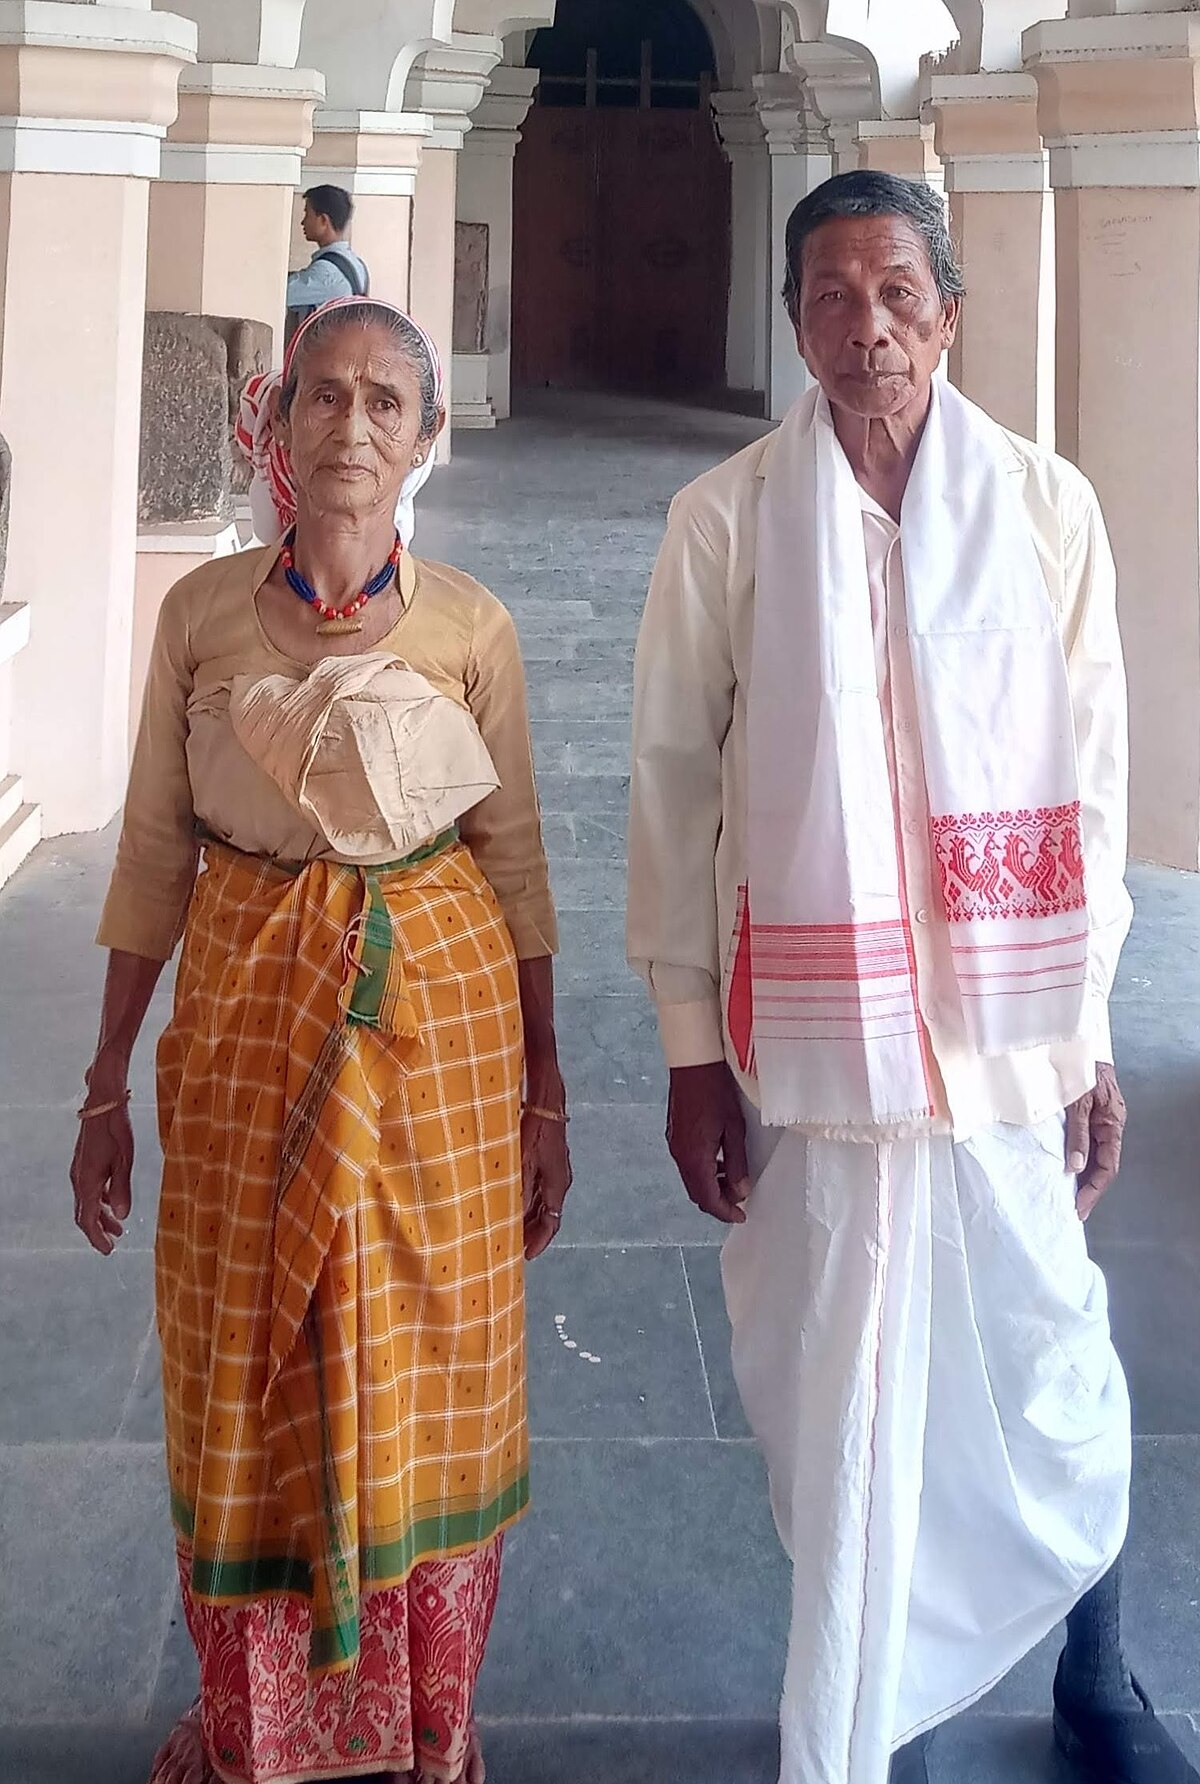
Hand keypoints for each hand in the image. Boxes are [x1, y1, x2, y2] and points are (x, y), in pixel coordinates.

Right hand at [70, 1084, 134, 1255]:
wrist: (103, 1103)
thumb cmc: (116, 1130)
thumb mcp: (125, 1161)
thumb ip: (122, 1189)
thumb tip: (123, 1216)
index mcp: (87, 1182)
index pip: (88, 1219)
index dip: (97, 1238)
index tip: (108, 1251)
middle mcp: (78, 1179)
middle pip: (84, 1214)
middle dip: (98, 1231)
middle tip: (113, 1244)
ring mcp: (79, 1171)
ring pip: (87, 1202)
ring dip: (101, 1216)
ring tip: (118, 1227)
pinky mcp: (84, 1162)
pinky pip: (90, 1189)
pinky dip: (100, 1200)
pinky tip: (113, 1202)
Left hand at [521, 1073, 571, 1261]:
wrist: (546, 1094)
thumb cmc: (535, 1124)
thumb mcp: (524, 1157)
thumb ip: (519, 1187)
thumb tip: (511, 1214)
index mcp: (557, 1182)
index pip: (551, 1222)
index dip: (539, 1241)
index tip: (525, 1256)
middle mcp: (558, 1178)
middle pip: (546, 1214)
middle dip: (530, 1231)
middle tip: (510, 1245)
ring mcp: (553, 1166)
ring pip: (541, 1200)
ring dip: (526, 1215)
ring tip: (506, 1226)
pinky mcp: (545, 1156)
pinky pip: (536, 1186)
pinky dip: (525, 1198)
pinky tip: (507, 1198)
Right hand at [667, 1061, 750, 1224]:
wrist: (693, 1064)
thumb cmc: (716, 1092)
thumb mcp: (735, 1129)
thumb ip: (737, 1163)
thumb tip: (740, 1190)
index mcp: (695, 1157)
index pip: (708, 1198)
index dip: (725, 1212)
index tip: (741, 1216)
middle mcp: (680, 1155)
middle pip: (697, 1193)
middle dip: (718, 1202)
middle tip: (739, 1202)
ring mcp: (675, 1145)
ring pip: (692, 1179)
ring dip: (711, 1186)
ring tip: (733, 1181)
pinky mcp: (675, 1136)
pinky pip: (688, 1164)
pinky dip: (704, 1172)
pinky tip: (719, 1163)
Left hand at [1066, 1061, 1126, 1220]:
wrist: (1080, 1044)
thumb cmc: (1081, 1068)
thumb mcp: (1077, 1102)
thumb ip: (1077, 1133)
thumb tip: (1076, 1166)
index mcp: (1113, 1125)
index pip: (1107, 1167)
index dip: (1094, 1190)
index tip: (1079, 1206)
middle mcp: (1109, 1126)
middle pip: (1102, 1165)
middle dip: (1089, 1189)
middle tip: (1074, 1210)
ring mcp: (1099, 1122)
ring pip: (1094, 1156)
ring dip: (1082, 1177)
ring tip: (1068, 1197)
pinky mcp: (1088, 1116)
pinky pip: (1085, 1143)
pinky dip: (1077, 1159)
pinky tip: (1065, 1170)